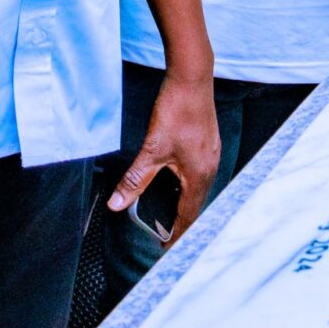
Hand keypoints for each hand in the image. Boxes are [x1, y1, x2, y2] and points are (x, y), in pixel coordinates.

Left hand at [107, 71, 219, 240]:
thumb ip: (134, 180)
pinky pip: (199, 174)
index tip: (168, 249)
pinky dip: (187, 184)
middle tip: (165, 235)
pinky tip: (174, 180)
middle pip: (195, 204)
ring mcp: (212, 155)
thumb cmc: (175, 112)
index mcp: (199, 176)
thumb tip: (117, 205)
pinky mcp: (208, 144)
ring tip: (168, 213)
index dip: (177, 234)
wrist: (192, 78)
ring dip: (183, 202)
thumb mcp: (151, 149)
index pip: (188, 216)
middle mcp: (210, 169)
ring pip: (197, 188)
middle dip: (180, 221)